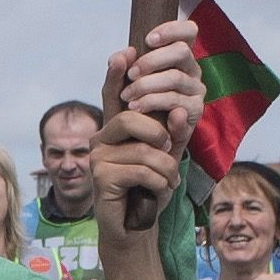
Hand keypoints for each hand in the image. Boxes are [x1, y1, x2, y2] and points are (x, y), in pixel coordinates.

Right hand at [89, 17, 198, 223]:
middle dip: (158, 132)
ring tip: (167, 180)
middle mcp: (102, 137)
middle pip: (131, 116)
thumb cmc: (150, 189)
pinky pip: (140, 170)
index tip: (124, 52)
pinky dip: (159, 182)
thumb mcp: (167, 157)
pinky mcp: (101, 177)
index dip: (116, 74)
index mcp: (117, 129)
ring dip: (165, 167)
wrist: (135, 227)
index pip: (113, 95)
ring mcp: (98, 156)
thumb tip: (181, 110)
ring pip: (142, 148)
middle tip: (168, 151)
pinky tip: (158, 192)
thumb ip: (175, 134)